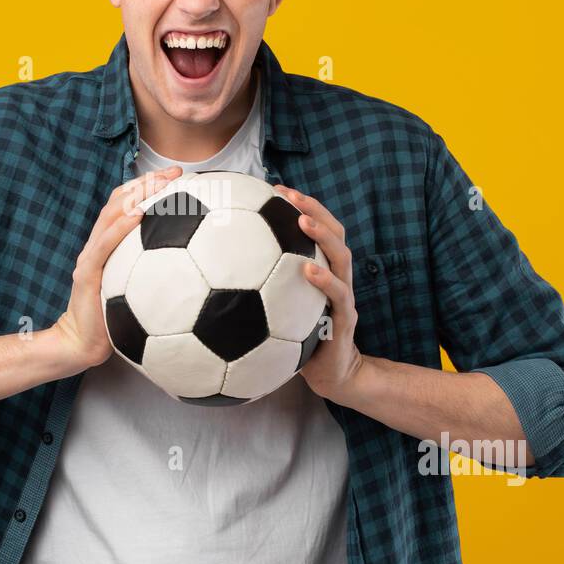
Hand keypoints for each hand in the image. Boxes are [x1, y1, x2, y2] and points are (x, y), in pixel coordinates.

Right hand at [52, 165, 183, 370]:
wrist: (82, 343)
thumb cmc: (113, 320)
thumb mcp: (136, 291)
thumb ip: (153, 273)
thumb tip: (195, 268)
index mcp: (109, 245)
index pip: (126, 204)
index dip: (148, 185)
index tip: (177, 175)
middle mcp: (97, 244)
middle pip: (119, 201)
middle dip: (147, 182)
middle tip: (175, 172)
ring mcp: (90, 256)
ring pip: (110, 215)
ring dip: (136, 195)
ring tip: (160, 183)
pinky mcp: (87, 273)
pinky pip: (104, 245)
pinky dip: (121, 226)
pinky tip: (140, 214)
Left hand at [272, 184, 363, 402]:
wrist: (332, 375)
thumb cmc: (299, 342)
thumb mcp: (279, 311)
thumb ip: (261, 290)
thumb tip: (217, 274)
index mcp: (323, 271)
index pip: (317, 230)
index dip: (301, 206)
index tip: (275, 188)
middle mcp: (337, 278)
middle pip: (334, 233)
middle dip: (314, 208)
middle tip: (289, 194)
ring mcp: (344, 297)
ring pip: (341, 257)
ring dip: (322, 235)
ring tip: (302, 221)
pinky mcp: (345, 320)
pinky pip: (339, 295)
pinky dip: (324, 280)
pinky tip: (307, 269)